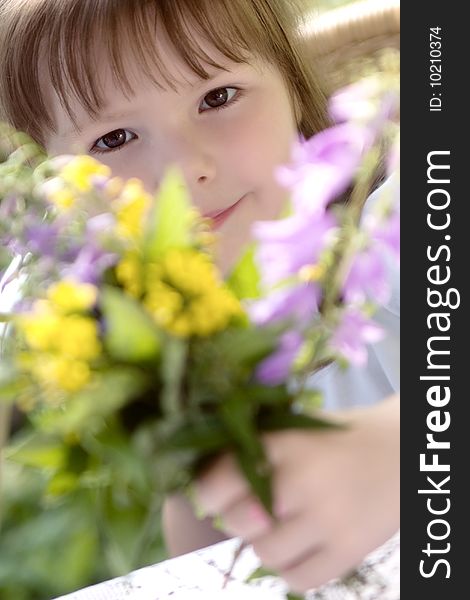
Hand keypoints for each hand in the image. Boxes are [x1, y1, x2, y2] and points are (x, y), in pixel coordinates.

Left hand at [195, 395, 399, 592]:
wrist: (401, 453)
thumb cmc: (342, 438)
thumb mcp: (297, 428)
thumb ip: (257, 449)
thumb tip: (209, 479)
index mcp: (284, 444)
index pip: (219, 479)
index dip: (209, 491)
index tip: (214, 493)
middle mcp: (300, 482)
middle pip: (238, 522)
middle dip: (240, 518)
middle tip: (255, 509)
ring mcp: (325, 520)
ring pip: (265, 554)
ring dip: (267, 543)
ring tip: (284, 525)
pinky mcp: (347, 551)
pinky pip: (297, 579)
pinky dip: (292, 567)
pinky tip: (302, 546)